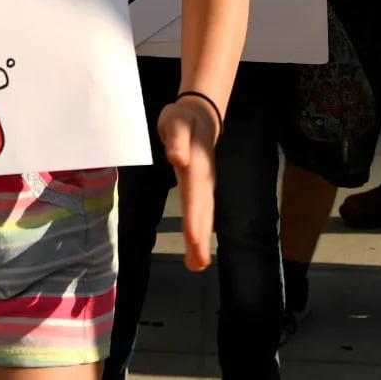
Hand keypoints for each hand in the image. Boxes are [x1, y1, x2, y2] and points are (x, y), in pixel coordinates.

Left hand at [157, 94, 220, 270]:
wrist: (200, 115)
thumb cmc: (183, 119)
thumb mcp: (176, 122)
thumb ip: (176, 140)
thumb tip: (177, 159)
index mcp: (195, 165)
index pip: (194, 195)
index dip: (194, 218)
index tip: (194, 240)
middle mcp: (203, 179)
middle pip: (202, 211)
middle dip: (199, 237)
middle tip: (198, 264)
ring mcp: (204, 185)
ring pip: (204, 215)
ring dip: (200, 239)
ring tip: (197, 265)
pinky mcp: (200, 189)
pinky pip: (201, 213)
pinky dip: (199, 231)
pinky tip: (195, 249)